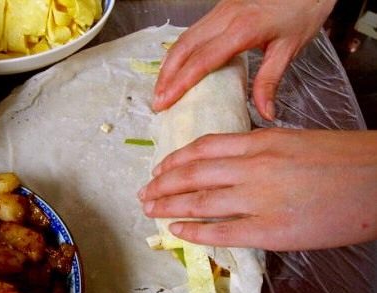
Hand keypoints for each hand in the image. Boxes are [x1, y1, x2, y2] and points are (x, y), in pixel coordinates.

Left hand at [138, 129, 376, 250]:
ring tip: (150, 209)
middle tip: (144, 192)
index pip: (202, 148)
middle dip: (162, 184)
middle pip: (192, 174)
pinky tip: (177, 230)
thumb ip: (256, 151)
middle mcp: (252, 167)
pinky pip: (222, 232)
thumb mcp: (291, 142)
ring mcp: (259, 198)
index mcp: (258, 141)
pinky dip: (195, 231)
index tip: (159, 168)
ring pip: (199, 201)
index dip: (175, 159)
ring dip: (169, 205)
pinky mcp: (271, 230)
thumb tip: (228, 166)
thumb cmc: (340, 158)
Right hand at [153, 0, 335, 119]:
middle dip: (166, 76)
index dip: (180, 83)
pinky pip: (192, 32)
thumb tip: (265, 113)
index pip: (201, 60)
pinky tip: (177, 66)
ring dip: (169, 64)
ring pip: (184, 38)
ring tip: (162, 87)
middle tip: (157, 100)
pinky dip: (180, 52)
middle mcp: (224, 18)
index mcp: (242, 30)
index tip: (165, 102)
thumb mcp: (289, 49)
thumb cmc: (302, 10)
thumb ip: (270, 82)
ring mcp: (219, 10)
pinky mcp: (220, 9)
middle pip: (183, 47)